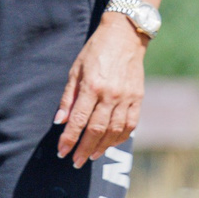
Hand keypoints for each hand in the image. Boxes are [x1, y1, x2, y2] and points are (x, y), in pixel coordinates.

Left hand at [55, 14, 146, 167]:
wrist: (124, 36)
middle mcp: (111, 94)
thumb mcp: (75, 70)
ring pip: (115, 131)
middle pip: (96, 129)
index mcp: (92, 86)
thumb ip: (68, 97)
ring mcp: (127, 97)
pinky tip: (110, 144)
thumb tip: (60, 121)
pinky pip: (130, 124)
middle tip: (75, 161)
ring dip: (102, 147)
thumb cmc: (95, 51)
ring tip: (91, 156)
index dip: (69, 138)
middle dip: (84, 148)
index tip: (62, 151)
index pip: (78, 120)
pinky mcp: (138, 98)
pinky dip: (120, 137)